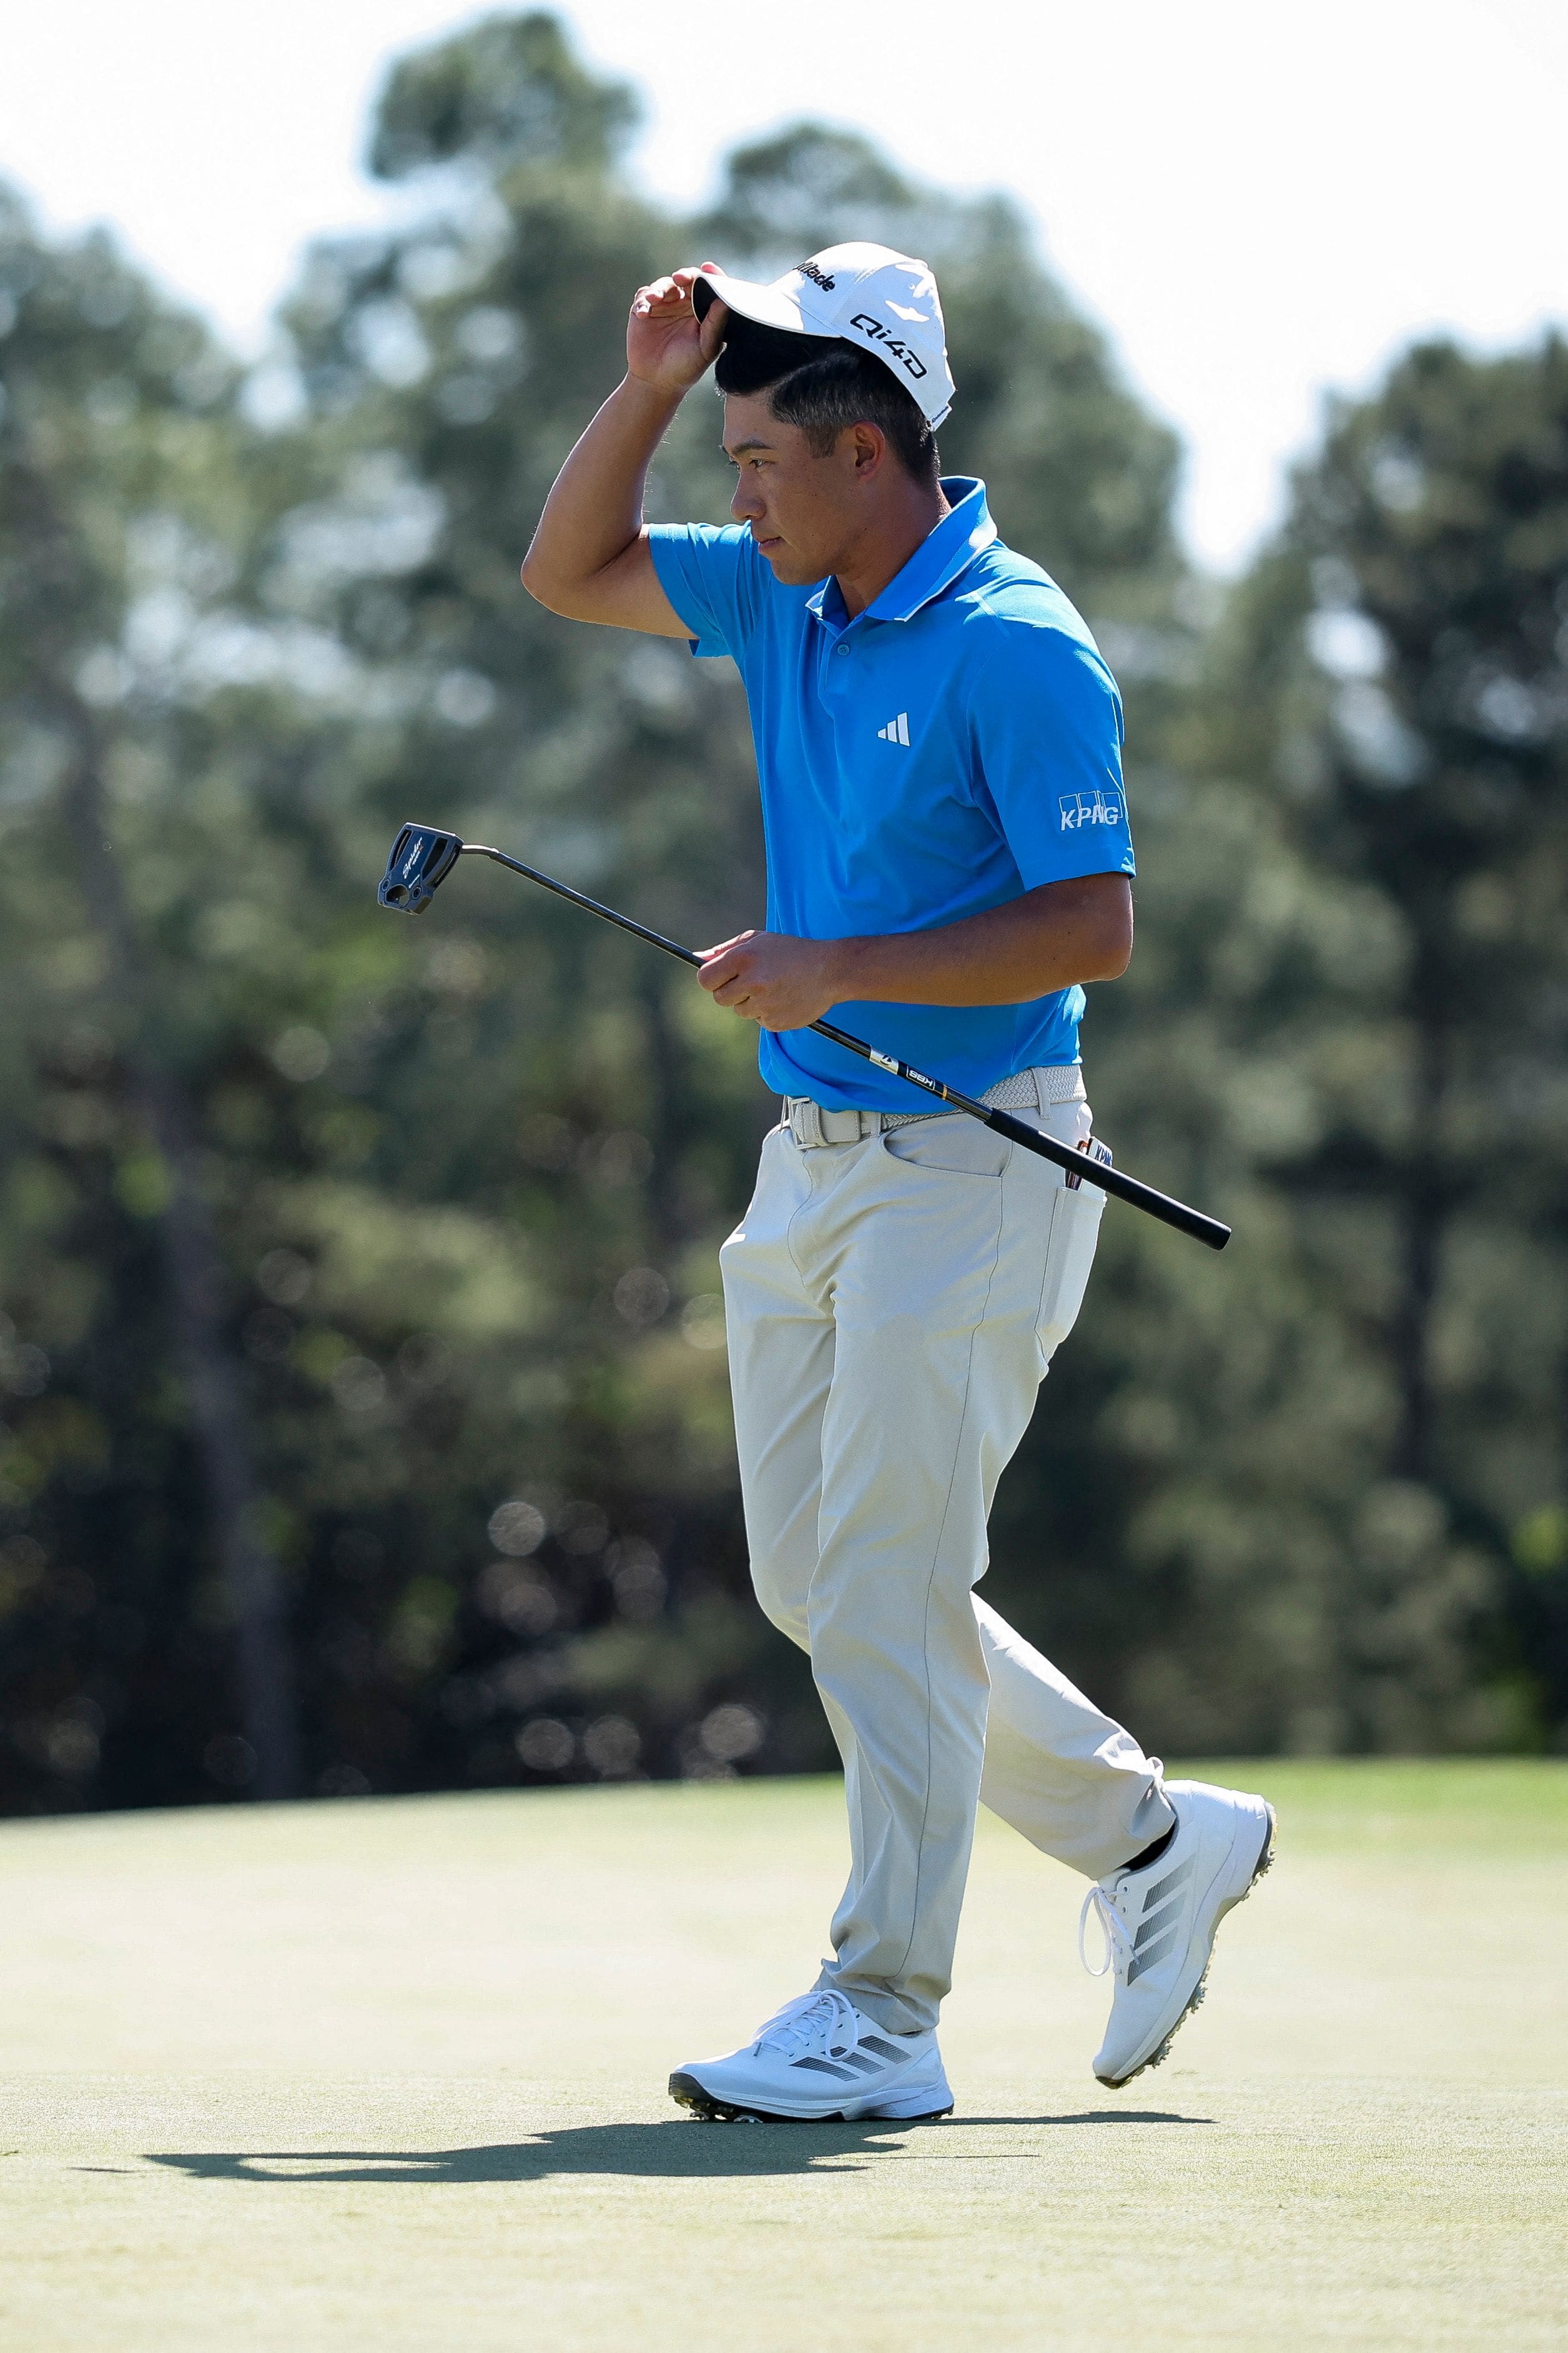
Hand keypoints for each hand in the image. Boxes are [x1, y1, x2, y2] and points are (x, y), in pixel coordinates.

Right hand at [627, 267, 727, 396]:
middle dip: (685, 275)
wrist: (656, 382)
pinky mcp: (644, 309)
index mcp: (703, 310)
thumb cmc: (686, 368)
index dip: (710, 275)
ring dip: (659, 289)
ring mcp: (664, 305)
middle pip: (687, 279)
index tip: (708, 268)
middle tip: (680, 278)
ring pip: (664, 285)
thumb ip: (715, 325)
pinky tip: (643, 314)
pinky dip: (643, 302)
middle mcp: (685, 303)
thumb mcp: (705, 348)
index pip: (709, 287)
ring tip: (654, 299)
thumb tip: (725, 301)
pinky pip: (644, 296)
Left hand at [697, 930, 843, 1030]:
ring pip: (740, 1011)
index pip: (705, 979)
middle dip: (731, 991)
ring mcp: (764, 1005)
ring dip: (750, 1002)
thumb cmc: (791, 952)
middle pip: (720, 998)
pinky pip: (759, 1020)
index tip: (720, 978)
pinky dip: (767, 1012)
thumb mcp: (758, 940)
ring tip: (773, 987)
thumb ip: (725, 950)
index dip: (711, 979)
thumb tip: (697, 958)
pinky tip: (783, 998)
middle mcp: (752, 982)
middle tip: (752, 981)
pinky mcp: (774, 1022)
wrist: (830, 971)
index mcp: (744, 959)